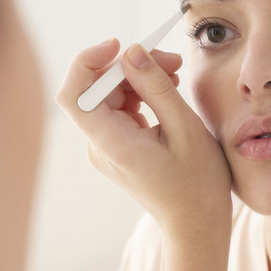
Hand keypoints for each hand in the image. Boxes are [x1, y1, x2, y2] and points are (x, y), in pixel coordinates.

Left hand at [56, 38, 231, 270]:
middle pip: (96, 90)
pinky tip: (167, 91)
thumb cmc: (197, 185)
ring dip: (138, 78)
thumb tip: (132, 52)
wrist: (197, 225)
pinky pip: (120, 110)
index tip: (119, 46)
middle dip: (129, 66)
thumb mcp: (185, 129)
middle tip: (171, 59)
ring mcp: (106, 147)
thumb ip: (155, 87)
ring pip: (110, 96)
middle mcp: (100, 146)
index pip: (73, 95)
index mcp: (111, 144)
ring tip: (175, 73)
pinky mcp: (117, 147)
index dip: (87, 62)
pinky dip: (141, 94)